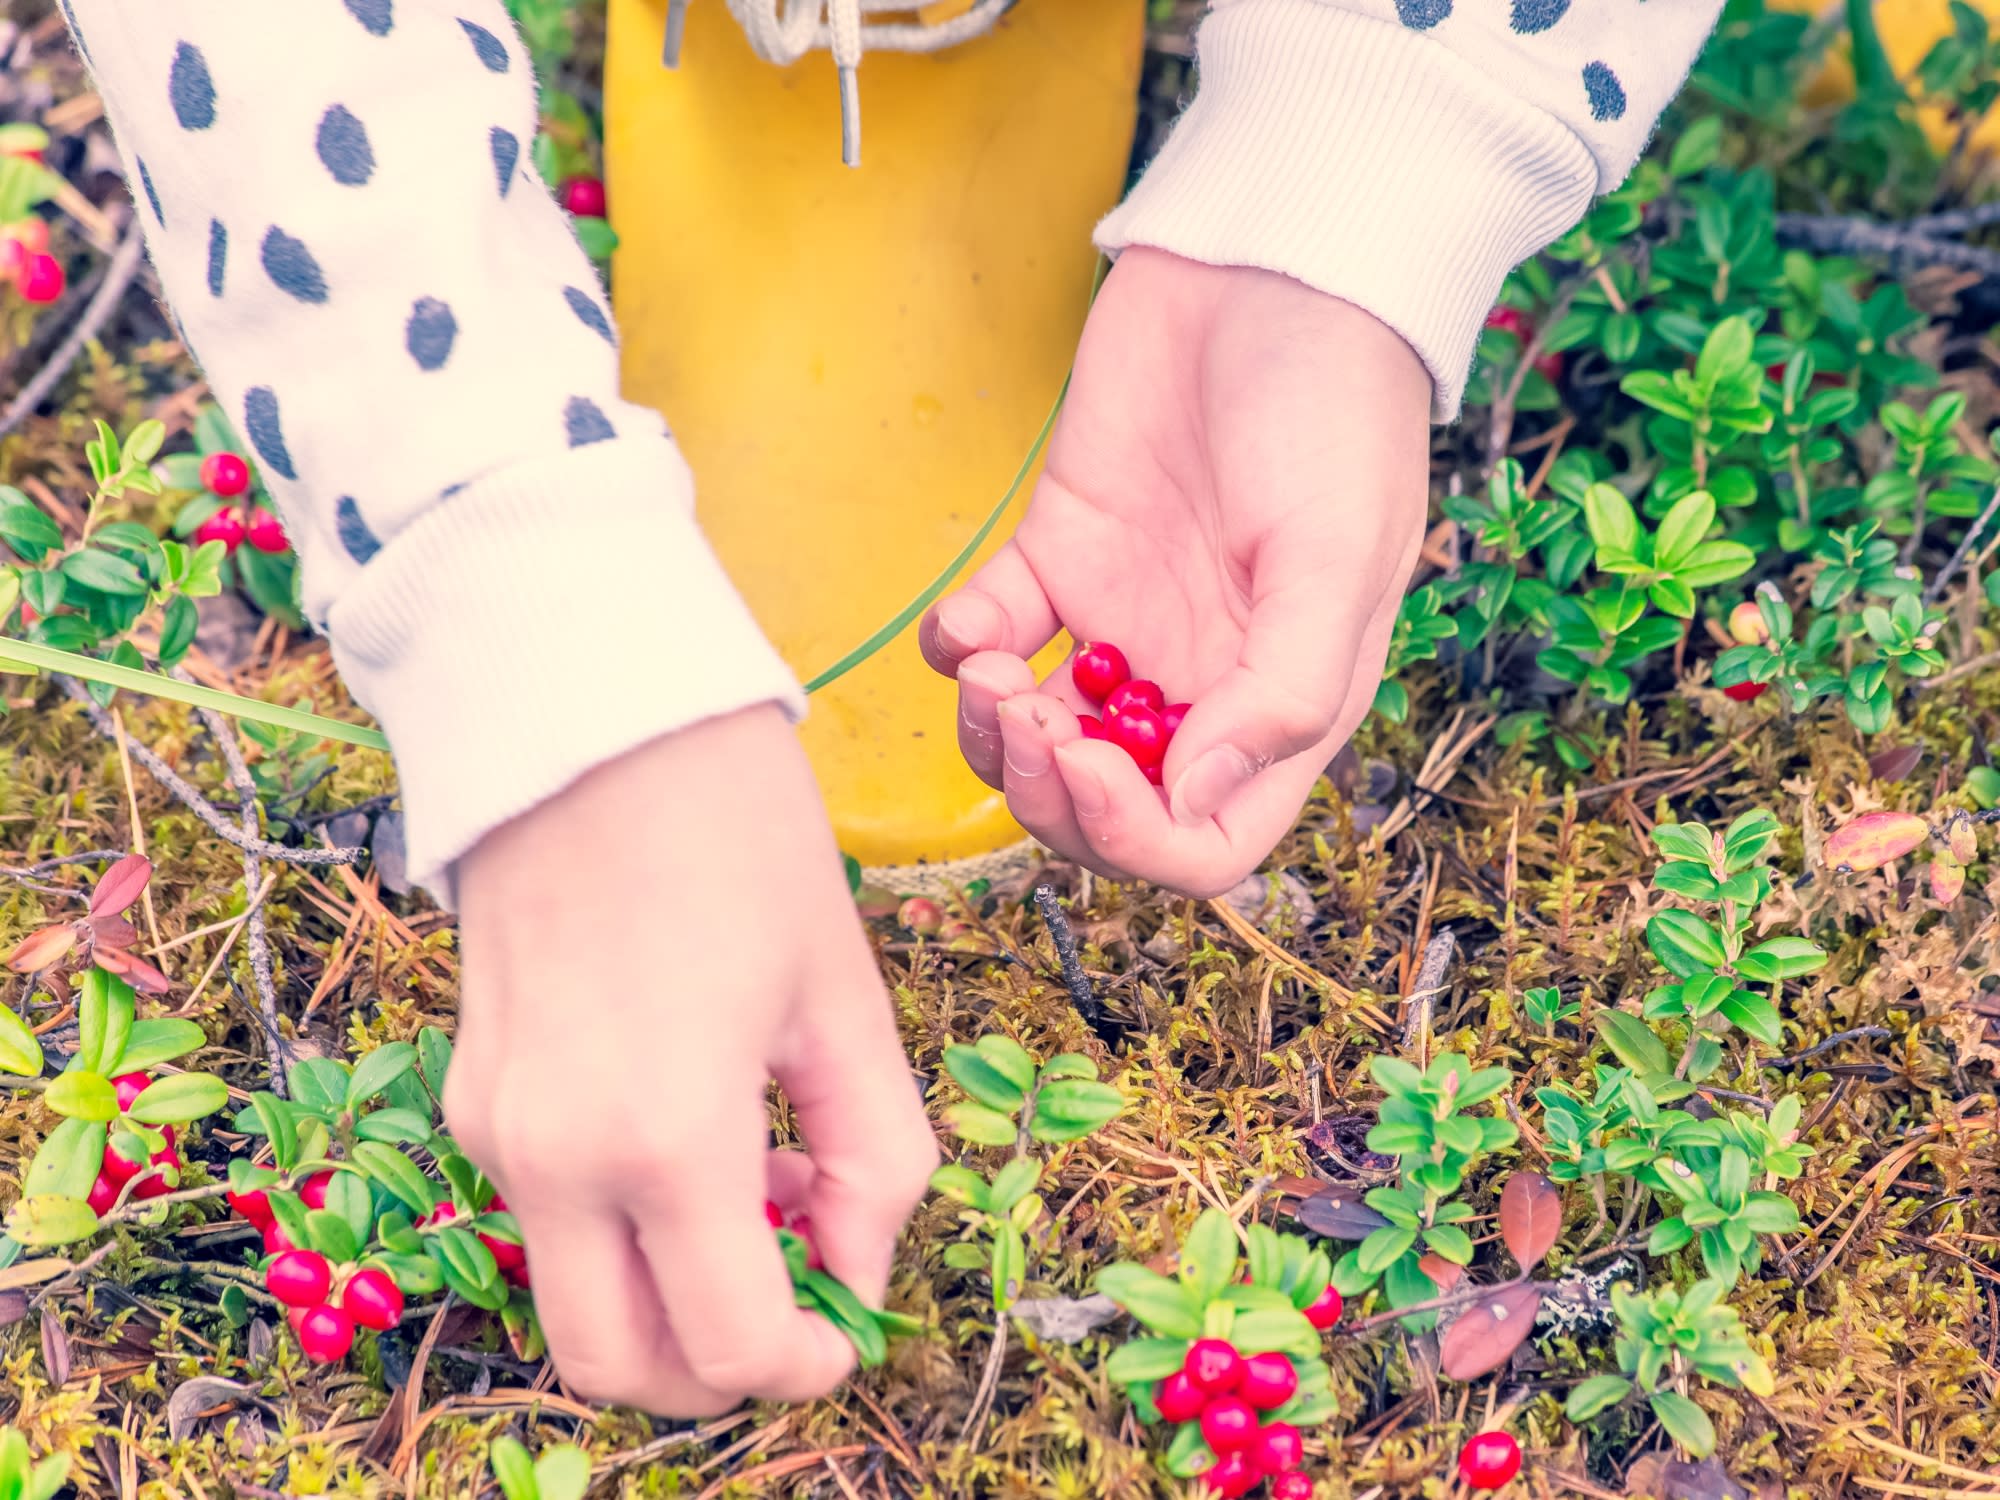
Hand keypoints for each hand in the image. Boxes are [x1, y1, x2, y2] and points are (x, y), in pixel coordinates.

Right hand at [445, 705, 937, 1414]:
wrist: (588, 710)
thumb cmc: (738, 832)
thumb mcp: (842, 998)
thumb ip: (874, 1157)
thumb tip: (861, 1268)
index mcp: (664, 1135)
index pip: (726, 1346)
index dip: (804, 1367)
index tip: (849, 1334)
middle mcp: (552, 1157)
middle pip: (617, 1363)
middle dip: (717, 1370)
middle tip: (799, 1300)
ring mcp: (493, 1129)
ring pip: (575, 1294)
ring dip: (671, 1294)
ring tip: (767, 1189)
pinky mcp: (469, 1092)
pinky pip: (548, 1213)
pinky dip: (625, 1227)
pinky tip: (700, 1136)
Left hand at [921, 248, 1431, 896]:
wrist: (1270, 264)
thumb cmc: (1333, 405)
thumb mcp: (1337, 556)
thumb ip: (1283, 691)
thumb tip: (1197, 795)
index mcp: (1278, 700)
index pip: (1204, 839)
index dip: (1136, 839)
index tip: (1093, 772)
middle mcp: (1197, 679)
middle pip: (1104, 804)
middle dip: (1049, 792)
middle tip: (1026, 719)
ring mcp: (1123, 620)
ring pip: (1035, 735)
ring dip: (994, 733)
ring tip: (993, 669)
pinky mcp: (1060, 551)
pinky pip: (992, 632)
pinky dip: (959, 644)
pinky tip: (969, 618)